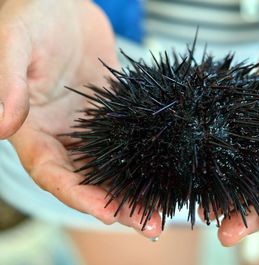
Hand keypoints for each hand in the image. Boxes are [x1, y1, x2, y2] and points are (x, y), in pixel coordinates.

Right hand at [1, 0, 160, 236]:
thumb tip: (1, 126)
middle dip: (116, 205)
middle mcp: (61, 135)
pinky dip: (145, 161)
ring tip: (164, 210)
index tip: (110, 213)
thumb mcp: (15, 41)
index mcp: (33, 128)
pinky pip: (128, 144)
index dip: (79, 196)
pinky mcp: (111, 115)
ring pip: (111, 168)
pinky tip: (168, 172)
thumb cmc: (32, 13)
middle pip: (87, 180)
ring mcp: (88, 127)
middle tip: (150, 224)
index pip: (53, 173)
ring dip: (134, 190)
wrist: (61, 1)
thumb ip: (7, 81)